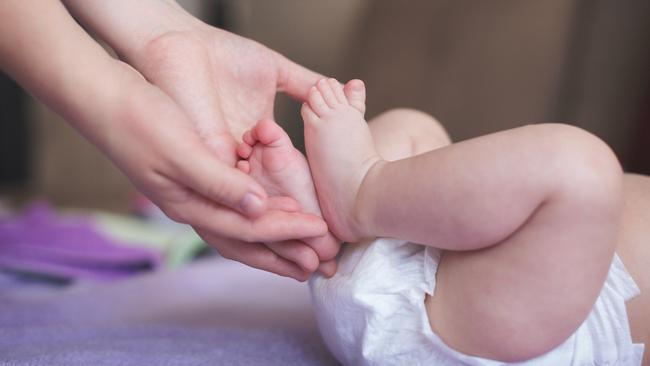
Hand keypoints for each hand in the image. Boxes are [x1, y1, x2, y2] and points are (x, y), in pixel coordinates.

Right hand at [95, 62, 330, 281]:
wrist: (103, 100)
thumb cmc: (140, 120)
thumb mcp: (181, 150)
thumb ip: (218, 182)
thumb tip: (258, 207)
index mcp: (189, 204)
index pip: (247, 228)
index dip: (285, 231)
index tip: (319, 230)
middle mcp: (192, 207)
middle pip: (245, 241)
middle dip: (283, 252)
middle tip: (319, 263)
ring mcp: (191, 196)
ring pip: (239, 230)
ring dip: (272, 242)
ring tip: (301, 251)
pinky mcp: (193, 180)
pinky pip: (231, 209)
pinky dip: (256, 217)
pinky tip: (272, 214)